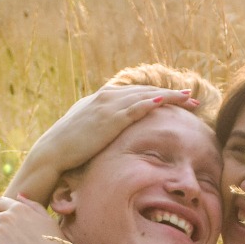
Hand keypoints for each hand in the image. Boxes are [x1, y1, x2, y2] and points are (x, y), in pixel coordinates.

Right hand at [7, 85, 198, 203]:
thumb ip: (99, 126)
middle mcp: (106, 97)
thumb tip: (109, 135)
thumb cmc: (67, 147)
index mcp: (101, 99)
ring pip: (146, 96)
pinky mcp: (110, 118)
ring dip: (170, 96)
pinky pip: (136, 107)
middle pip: (146, 91)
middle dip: (170, 94)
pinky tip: (166, 102)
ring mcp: (108, 106)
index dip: (156, 94)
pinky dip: (152, 102)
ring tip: (189, 99)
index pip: (135, 92)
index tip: (174, 98)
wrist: (53, 153)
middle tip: (191, 97)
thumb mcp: (86, 131)